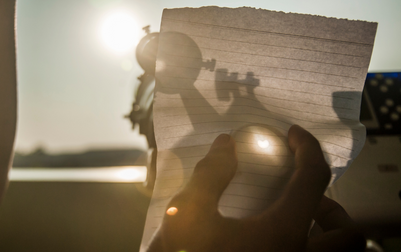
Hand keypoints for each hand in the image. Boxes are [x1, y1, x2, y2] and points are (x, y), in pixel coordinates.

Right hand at [147, 125, 364, 251]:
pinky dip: (311, 247)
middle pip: (347, 234)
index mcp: (283, 233)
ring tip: (300, 219)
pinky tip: (275, 239)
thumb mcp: (187, 212)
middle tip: (303, 192)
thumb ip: (210, 174)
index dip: (307, 148)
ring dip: (329, 234)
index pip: (312, 179)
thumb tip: (226, 144)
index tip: (295, 135)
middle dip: (332, 207)